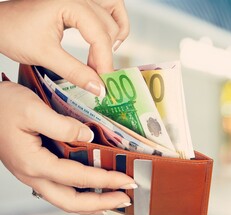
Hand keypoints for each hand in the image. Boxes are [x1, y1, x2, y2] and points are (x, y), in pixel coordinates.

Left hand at [0, 0, 128, 96]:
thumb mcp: (45, 55)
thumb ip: (75, 72)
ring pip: (113, 14)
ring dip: (114, 36)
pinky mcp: (78, 4)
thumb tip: (98, 88)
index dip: (105, 60)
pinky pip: (106, 11)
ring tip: (102, 57)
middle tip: (98, 75)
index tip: (105, 82)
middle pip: (110, 25)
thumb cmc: (13, 32)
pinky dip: (109, 28)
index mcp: (69, 2)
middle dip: (106, 53)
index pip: (100, 34)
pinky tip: (101, 43)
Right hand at [0, 82, 135, 213]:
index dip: (105, 181)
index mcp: (34, 163)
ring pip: (64, 199)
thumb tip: (88, 137)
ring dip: (91, 203)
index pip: (78, 178)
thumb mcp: (32, 109)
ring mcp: (33, 174)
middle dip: (101, 203)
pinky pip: (60, 189)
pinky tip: (90, 189)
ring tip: (112, 200)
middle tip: (124, 199)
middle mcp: (33, 174)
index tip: (126, 180)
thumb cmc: (2, 105)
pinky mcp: (36, 168)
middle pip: (70, 202)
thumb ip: (62, 125)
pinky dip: (79, 194)